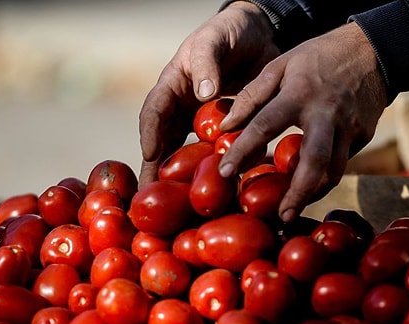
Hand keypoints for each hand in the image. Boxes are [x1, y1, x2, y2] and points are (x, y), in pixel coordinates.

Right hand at [138, 2, 279, 185]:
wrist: (259, 34)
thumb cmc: (229, 32)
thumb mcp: (214, 40)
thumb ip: (207, 62)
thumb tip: (204, 94)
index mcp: (173, 86)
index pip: (154, 112)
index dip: (150, 133)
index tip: (150, 154)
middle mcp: (183, 108)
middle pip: (165, 143)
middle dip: (157, 170)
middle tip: (150, 198)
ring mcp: (203, 122)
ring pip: (189, 153)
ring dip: (184, 178)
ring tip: (181, 206)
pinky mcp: (226, 130)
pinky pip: (218, 152)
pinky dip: (217, 170)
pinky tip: (221, 191)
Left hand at [218, 22, 387, 222]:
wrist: (373, 50)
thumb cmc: (319, 57)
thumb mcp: (281, 64)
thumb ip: (253, 95)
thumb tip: (227, 125)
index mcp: (299, 94)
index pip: (265, 126)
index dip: (242, 151)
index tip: (225, 173)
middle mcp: (326, 115)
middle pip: (313, 162)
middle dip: (297, 193)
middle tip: (280, 216)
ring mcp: (349, 128)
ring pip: (334, 172)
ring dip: (313, 193)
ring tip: (293, 208)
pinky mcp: (363, 136)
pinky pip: (342, 163)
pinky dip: (325, 177)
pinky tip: (310, 185)